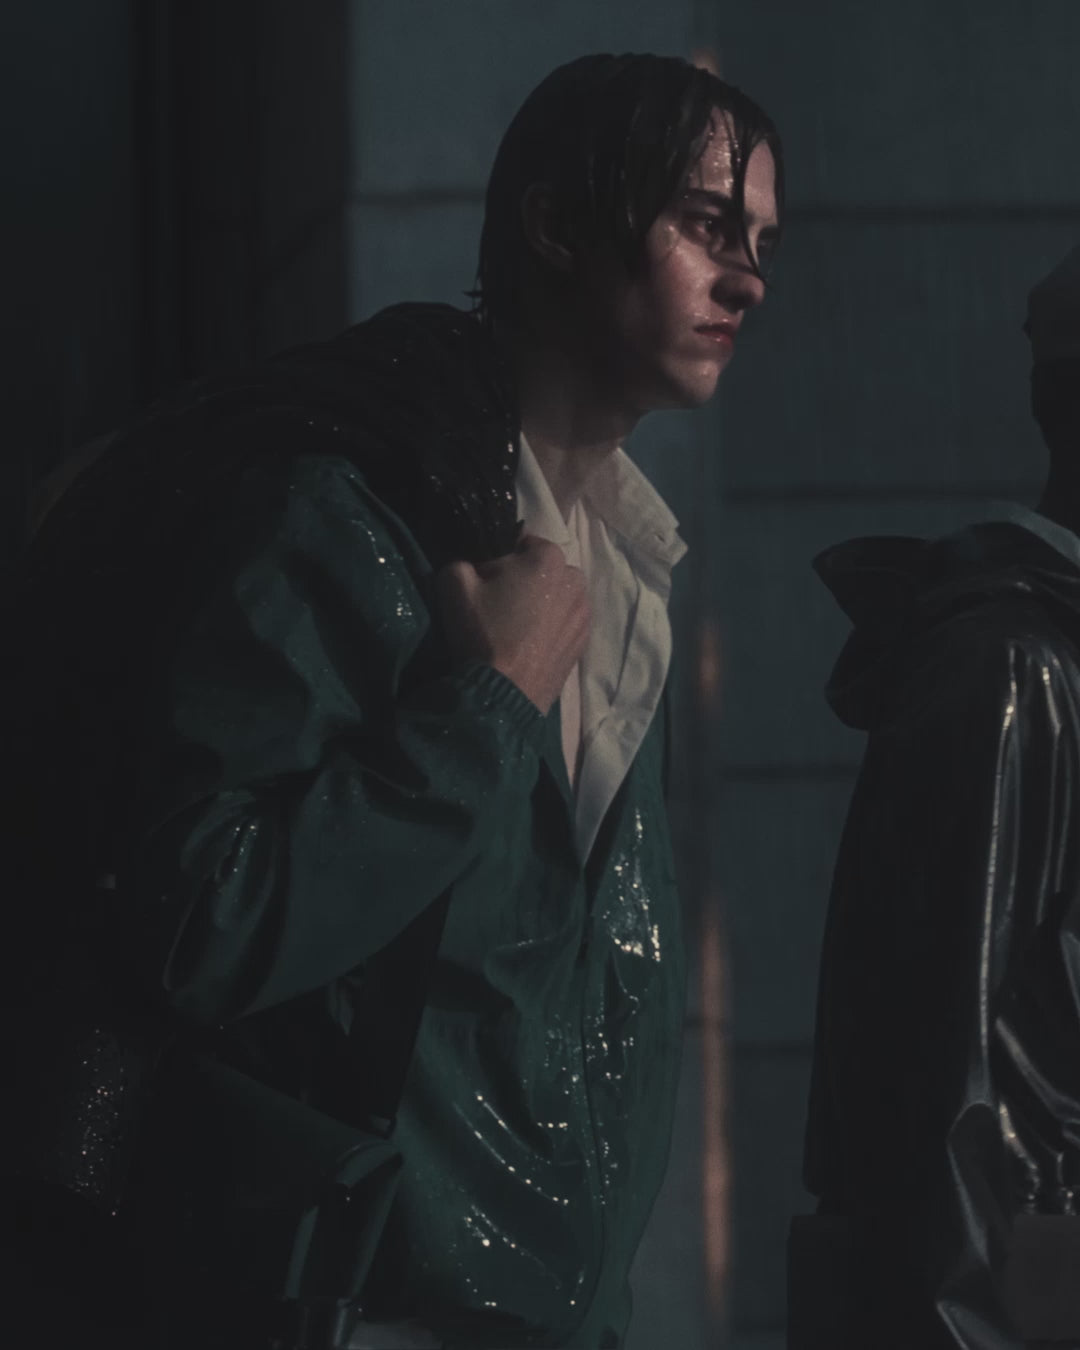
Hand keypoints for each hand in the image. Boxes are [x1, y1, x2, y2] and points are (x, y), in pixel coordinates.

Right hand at [435, 533, 589, 713]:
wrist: (504, 692)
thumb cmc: (483, 632)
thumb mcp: (453, 583)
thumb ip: (463, 560)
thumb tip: (475, 567)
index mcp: (548, 556)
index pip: (520, 543)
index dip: (498, 560)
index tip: (485, 582)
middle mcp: (575, 579)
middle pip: (543, 570)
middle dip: (525, 580)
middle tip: (500, 606)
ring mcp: (584, 613)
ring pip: (557, 596)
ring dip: (541, 603)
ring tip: (517, 628)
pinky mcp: (584, 641)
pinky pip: (564, 623)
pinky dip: (551, 628)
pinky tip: (530, 644)